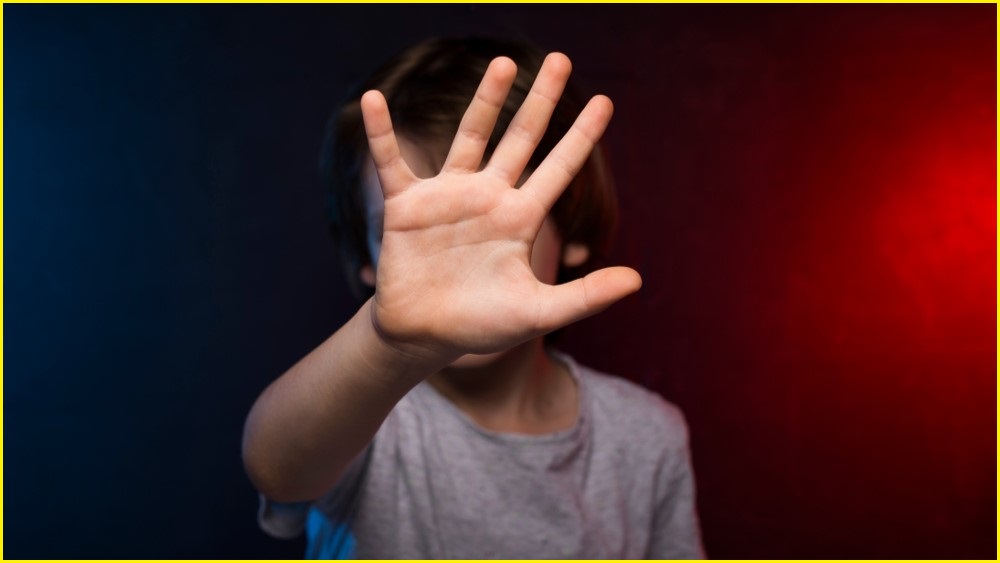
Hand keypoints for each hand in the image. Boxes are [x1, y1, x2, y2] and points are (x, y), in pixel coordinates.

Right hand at [360, 53, 641, 360]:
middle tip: (561, 60)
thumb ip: (585, 296)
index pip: (559, 169)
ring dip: (485, 100)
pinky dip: (382, 134)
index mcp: (520, 218)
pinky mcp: (407, 206)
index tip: (606, 101)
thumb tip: (638, 281)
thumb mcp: (536, 312)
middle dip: (541, 101)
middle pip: (520, 139)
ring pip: (470, 137)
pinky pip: (392, 162)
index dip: (581, 136)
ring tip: (504, 64)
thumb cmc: (481, 325)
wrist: (424, 337)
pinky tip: (374, 99)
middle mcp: (489, 197)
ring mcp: (448, 196)